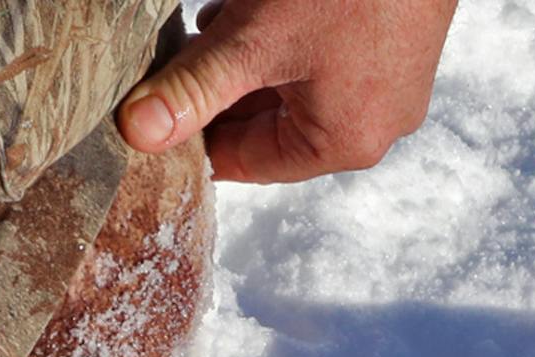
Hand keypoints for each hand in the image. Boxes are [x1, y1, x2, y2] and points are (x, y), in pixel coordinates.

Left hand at [118, 0, 456, 183]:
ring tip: (217, 16)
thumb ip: (194, 88)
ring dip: (245, 54)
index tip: (148, 108)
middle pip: (266, 124)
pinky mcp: (394, 42)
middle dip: (218, 85)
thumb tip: (139, 133)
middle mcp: (375, 124)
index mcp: (344, 143)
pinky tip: (253, 3)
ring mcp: (391, 82)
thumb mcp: (254, 39)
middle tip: (175, 51)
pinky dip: (280, 35)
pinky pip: (320, 56)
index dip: (189, 134)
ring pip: (290, 84)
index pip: (244, 162)